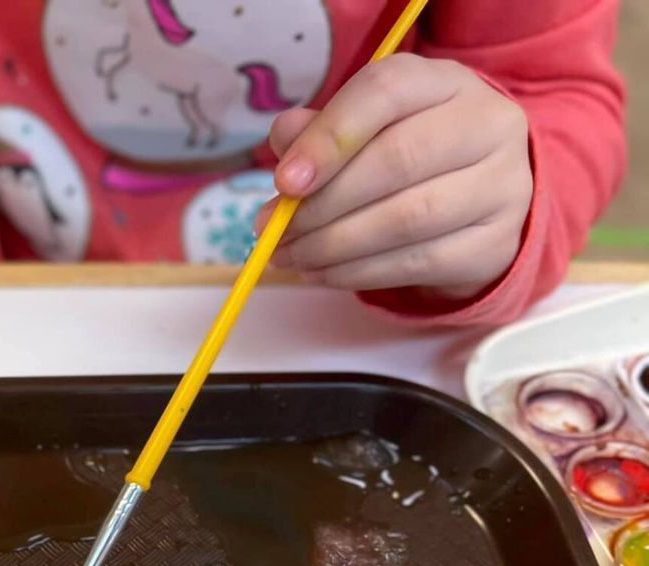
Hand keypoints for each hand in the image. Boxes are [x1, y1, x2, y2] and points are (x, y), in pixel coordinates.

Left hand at [255, 54, 532, 301]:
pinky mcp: (496, 242)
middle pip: (397, 160)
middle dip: (322, 203)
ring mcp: (501, 185)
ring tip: (289, 256)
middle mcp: (487, 125)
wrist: (477, 202)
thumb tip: (285, 143)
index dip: (329, 136)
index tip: (284, 181)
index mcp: (446, 82)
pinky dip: (357, 273)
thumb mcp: (364, 129)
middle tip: (274, 229)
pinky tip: (321, 273)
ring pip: (407, 219)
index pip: (386, 92)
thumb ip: (319, 130)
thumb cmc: (405, 155)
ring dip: (332, 245)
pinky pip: (417, 263)